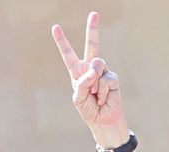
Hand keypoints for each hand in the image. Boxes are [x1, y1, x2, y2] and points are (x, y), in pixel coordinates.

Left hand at [52, 12, 132, 151]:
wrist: (103, 121)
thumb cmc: (88, 111)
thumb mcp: (78, 99)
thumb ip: (81, 84)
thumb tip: (92, 71)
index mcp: (77, 73)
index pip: (68, 55)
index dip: (62, 42)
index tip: (55, 27)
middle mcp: (90, 69)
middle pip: (92, 45)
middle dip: (93, 29)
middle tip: (94, 13)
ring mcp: (102, 72)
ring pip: (97, 64)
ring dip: (94, 81)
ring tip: (94, 94)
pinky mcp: (112, 77)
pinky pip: (105, 78)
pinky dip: (101, 91)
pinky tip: (102, 99)